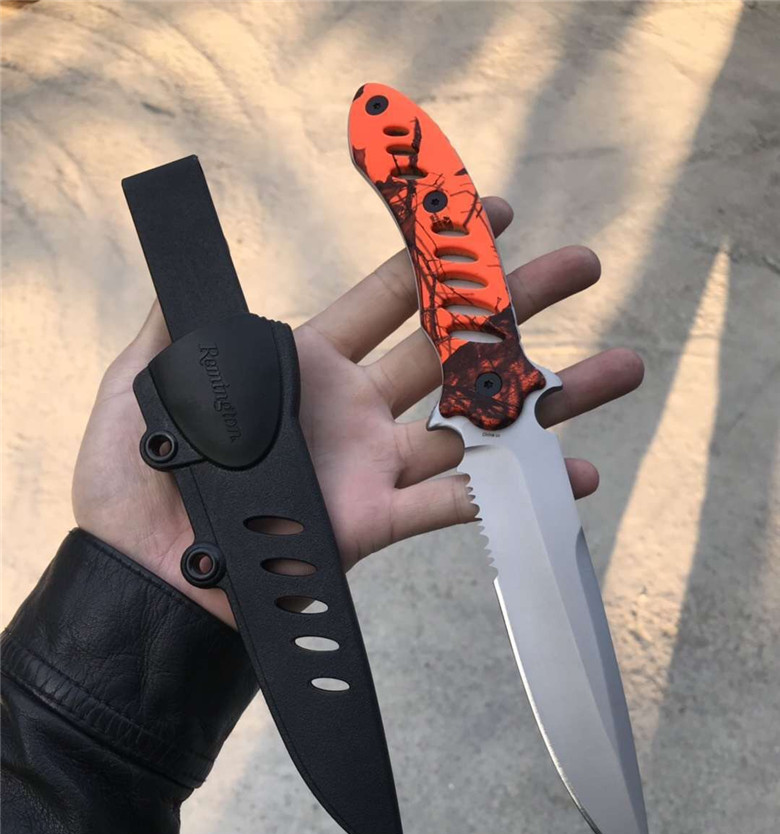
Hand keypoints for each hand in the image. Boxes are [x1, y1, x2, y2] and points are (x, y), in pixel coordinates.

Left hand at [73, 198, 642, 628]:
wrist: (143, 575)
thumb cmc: (136, 480)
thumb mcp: (144, 381)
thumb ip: (177, 322)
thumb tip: (185, 261)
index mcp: (305, 365)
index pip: (390, 297)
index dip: (441, 255)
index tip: (491, 213)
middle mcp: (353, 410)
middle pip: (452, 347)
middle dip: (519, 305)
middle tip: (583, 267)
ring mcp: (371, 466)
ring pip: (473, 422)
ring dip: (547, 398)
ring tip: (620, 367)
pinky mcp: (373, 523)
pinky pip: (453, 503)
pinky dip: (512, 492)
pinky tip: (574, 474)